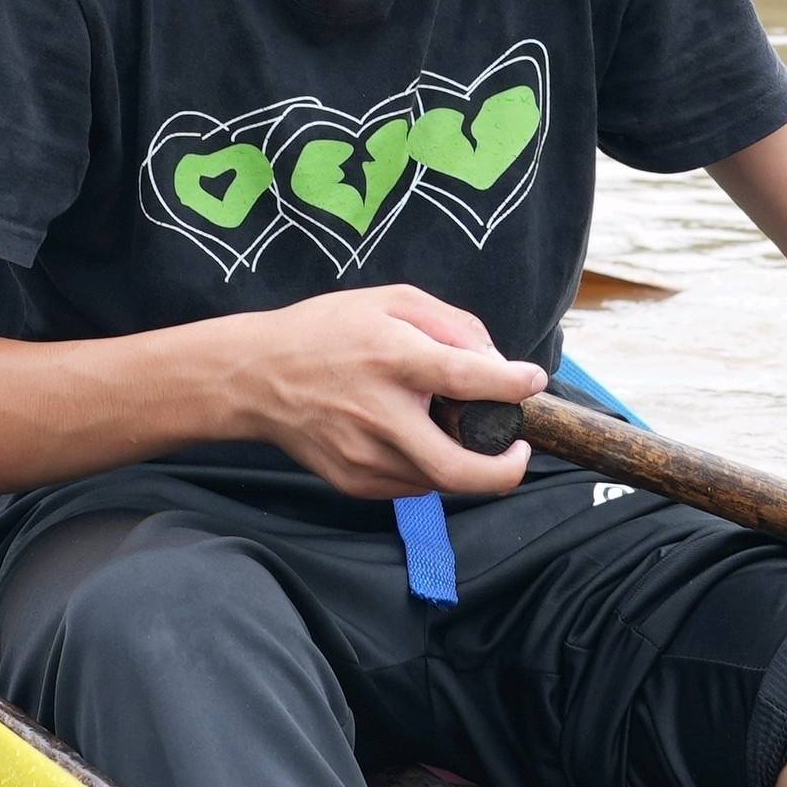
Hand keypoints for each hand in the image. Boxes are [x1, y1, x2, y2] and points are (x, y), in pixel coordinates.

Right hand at [229, 286, 546, 499]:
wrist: (256, 377)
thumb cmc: (327, 331)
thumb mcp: (389, 300)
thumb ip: (449, 322)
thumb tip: (495, 361)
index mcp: (392, 359)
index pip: (469, 379)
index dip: (512, 385)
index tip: (530, 381)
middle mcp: (380, 415)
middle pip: (459, 468)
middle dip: (505, 470)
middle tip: (518, 452)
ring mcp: (364, 457)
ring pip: (439, 481)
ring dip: (463, 463)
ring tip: (452, 431)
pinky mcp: (354, 482)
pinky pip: (411, 485)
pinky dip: (429, 468)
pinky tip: (413, 438)